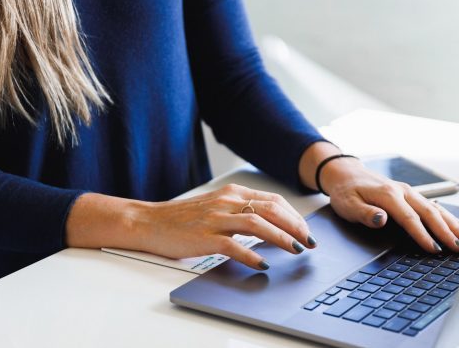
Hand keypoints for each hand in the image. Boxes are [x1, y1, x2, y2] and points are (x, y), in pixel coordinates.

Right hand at [66, 184, 315, 270]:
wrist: (150, 222)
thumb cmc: (183, 218)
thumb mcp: (216, 206)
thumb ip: (240, 211)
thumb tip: (271, 225)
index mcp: (232, 193)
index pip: (272, 200)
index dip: (294, 215)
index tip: (306, 230)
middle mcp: (227, 202)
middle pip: (271, 209)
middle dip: (295, 226)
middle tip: (309, 241)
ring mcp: (215, 219)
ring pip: (257, 224)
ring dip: (281, 237)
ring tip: (295, 250)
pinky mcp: (205, 237)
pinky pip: (234, 246)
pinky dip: (251, 255)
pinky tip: (263, 264)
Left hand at [299, 142, 458, 252]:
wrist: (346, 173)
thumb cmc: (346, 192)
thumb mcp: (348, 205)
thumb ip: (365, 213)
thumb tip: (382, 219)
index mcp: (388, 195)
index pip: (410, 218)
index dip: (423, 235)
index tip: (434, 249)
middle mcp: (403, 191)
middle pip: (430, 213)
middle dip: (447, 232)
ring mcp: (409, 192)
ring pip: (436, 209)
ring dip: (453, 224)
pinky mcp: (411, 195)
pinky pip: (434, 206)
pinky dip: (449, 217)